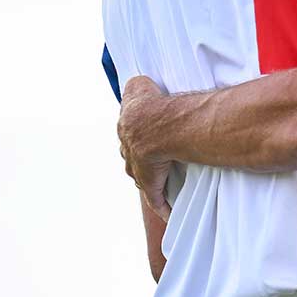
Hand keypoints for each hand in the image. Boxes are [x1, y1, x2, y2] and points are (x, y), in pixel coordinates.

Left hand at [118, 76, 174, 217]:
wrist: (156, 125)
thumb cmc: (152, 103)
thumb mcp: (138, 86)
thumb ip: (136, 85)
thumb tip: (136, 81)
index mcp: (127, 130)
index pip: (129, 137)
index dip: (139, 139)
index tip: (147, 140)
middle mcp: (129, 151)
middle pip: (133, 159)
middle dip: (141, 161)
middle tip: (157, 160)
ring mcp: (139, 169)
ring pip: (143, 178)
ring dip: (151, 181)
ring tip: (164, 182)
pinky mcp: (151, 183)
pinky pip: (157, 199)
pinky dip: (163, 208)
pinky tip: (169, 215)